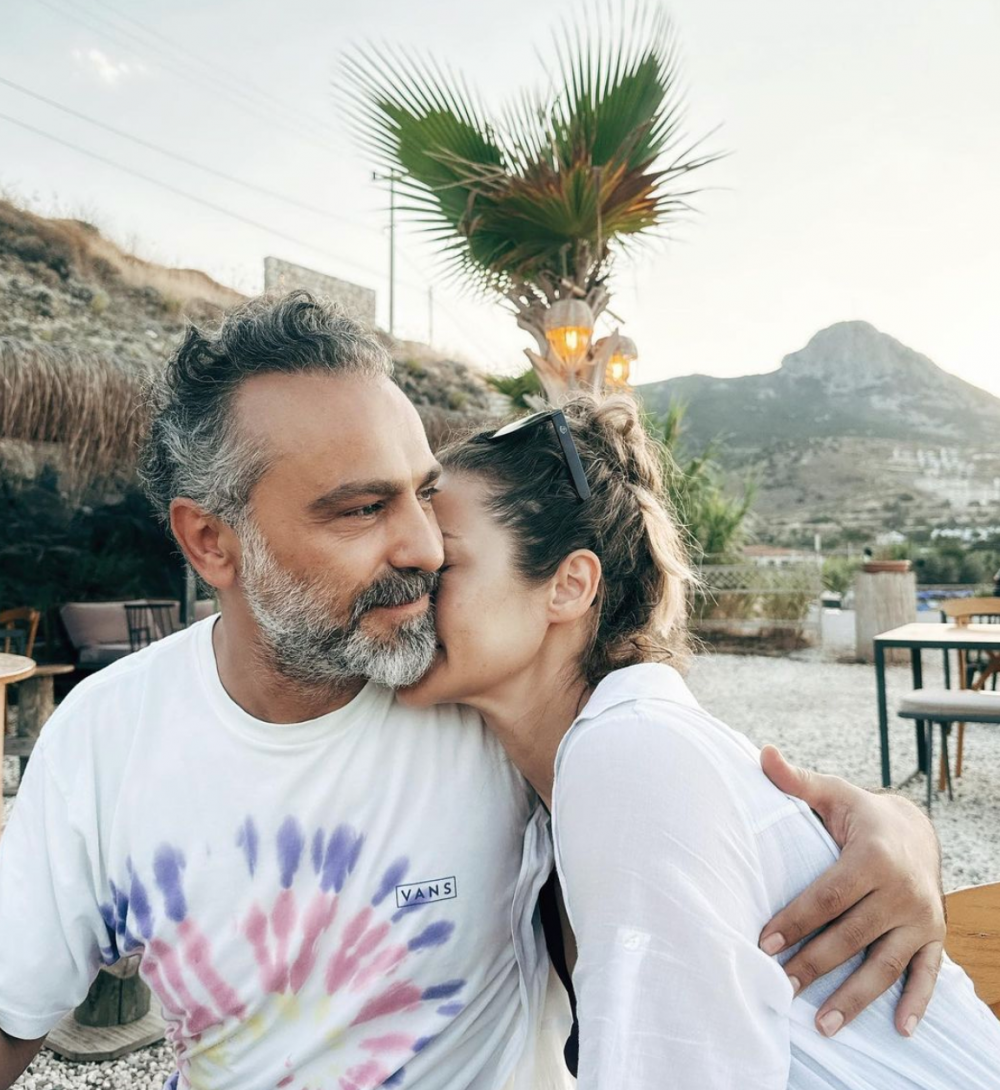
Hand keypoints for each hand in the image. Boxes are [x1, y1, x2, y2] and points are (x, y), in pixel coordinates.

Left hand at [758, 746, 944, 1037]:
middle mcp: (902, 890)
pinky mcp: (935, 937)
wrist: (915, 829)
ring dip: (856, 998)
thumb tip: (762, 753)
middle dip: (814, 965)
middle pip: (851, 936)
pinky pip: (926, 974)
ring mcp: (921, 917)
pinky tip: (899, 1030)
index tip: (764, 944)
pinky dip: (916, 1002)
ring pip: (885, 964)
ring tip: (823, 1025)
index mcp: (873, 857)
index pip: (828, 896)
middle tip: (780, 989)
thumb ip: (795, 781)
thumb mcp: (831, 793)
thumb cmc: (859, 814)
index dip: (796, 921)